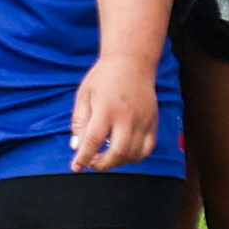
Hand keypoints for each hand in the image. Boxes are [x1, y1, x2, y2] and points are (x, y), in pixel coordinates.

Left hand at [68, 54, 159, 171]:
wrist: (132, 62)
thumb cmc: (104, 77)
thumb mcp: (84, 94)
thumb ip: (79, 121)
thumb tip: (77, 146)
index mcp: (106, 109)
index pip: (94, 140)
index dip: (84, 157)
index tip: (76, 166)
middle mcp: (127, 117)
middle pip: (117, 152)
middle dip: (102, 164)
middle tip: (91, 162)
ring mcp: (143, 121)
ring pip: (133, 154)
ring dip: (117, 162)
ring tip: (105, 157)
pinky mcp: (152, 122)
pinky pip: (147, 149)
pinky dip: (135, 157)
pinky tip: (123, 154)